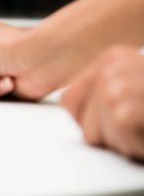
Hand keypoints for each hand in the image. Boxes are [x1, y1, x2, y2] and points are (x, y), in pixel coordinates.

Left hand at [60, 45, 143, 160]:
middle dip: (111, 135)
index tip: (118, 123)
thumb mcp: (136, 88)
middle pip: (83, 121)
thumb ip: (106, 91)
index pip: (70, 101)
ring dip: (126, 142)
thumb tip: (76, 108)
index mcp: (113, 58)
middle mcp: (113, 66)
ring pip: (95, 135)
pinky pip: (117, 142)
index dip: (92, 122)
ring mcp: (117, 85)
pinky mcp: (125, 110)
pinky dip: (137, 147)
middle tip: (141, 126)